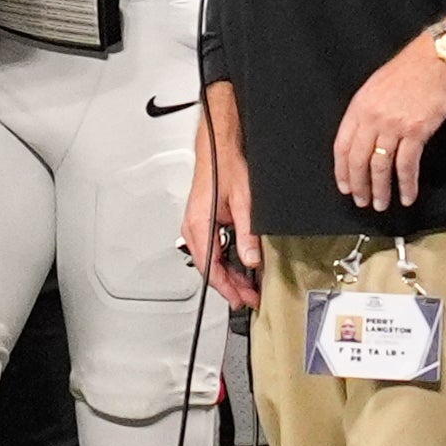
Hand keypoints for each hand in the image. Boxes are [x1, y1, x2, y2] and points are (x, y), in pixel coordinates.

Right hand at [184, 87, 260, 308]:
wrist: (218, 146)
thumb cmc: (225, 167)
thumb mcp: (245, 203)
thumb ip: (248, 235)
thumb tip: (252, 260)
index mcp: (199, 225)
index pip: (211, 269)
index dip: (229, 288)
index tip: (244, 299)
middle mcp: (193, 227)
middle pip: (210, 268)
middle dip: (230, 285)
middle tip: (250, 297)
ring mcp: (196, 224)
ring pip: (210, 260)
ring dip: (228, 274)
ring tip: (247, 285)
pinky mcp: (202, 220)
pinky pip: (211, 247)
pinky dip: (225, 260)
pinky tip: (239, 263)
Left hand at [334, 37, 445, 210]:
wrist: (434, 61)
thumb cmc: (405, 74)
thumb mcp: (373, 90)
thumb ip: (363, 115)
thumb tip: (359, 143)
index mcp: (358, 109)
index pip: (341, 147)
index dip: (342, 171)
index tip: (345, 187)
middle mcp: (372, 119)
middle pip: (359, 160)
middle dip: (359, 185)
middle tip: (362, 202)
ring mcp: (394, 126)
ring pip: (381, 166)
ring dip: (381, 189)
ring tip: (382, 204)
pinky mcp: (416, 132)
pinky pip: (407, 165)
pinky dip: (407, 184)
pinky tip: (408, 195)